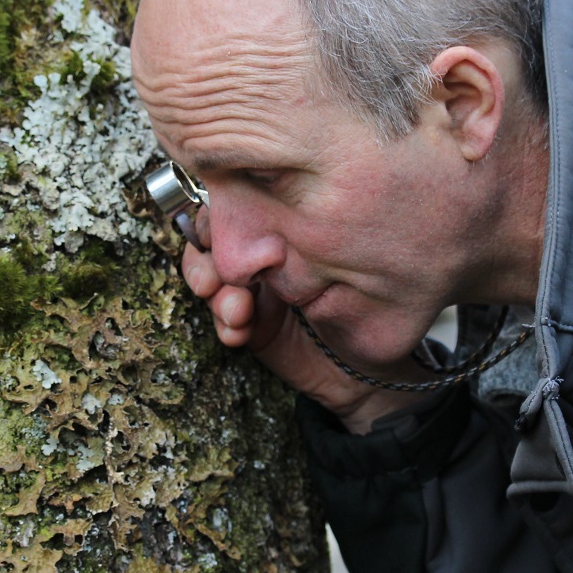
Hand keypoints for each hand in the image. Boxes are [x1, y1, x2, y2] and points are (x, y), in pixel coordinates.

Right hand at [180, 207, 429, 432]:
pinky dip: (226, 327)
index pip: (231, 210)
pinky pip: (224, 323)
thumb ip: (303, 240)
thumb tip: (270, 227)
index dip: (213, 221)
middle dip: (203, 264)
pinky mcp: (251, 329)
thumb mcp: (337, 262)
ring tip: (238, 312)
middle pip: (209, 246)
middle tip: (212, 282)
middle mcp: (260, 257)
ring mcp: (252, 293)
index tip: (214, 235)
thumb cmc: (366, 299)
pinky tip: (239, 333)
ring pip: (211, 283)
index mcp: (277, 228)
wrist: (368, 362)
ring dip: (216, 297)